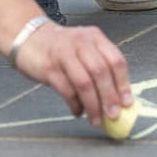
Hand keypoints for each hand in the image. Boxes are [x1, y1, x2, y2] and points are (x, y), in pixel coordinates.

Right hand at [11, 23, 131, 127]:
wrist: (29, 37)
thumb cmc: (61, 48)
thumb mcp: (84, 48)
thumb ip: (101, 67)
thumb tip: (118, 99)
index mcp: (95, 37)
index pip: (116, 60)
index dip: (123, 84)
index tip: (127, 103)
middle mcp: (81, 42)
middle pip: (101, 72)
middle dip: (109, 97)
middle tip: (113, 116)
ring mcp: (64, 54)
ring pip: (84, 83)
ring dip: (93, 105)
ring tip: (96, 120)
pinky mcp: (49, 67)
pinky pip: (66, 90)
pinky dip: (75, 104)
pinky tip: (77, 111)